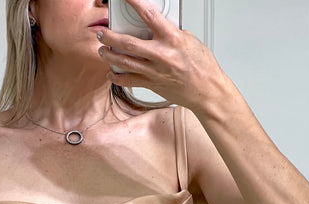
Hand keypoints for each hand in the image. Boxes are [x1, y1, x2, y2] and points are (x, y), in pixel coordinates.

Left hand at [97, 0, 225, 112]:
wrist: (206, 90)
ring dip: (110, 56)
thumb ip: (170, 33)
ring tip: (102, 50)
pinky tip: (111, 73)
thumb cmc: (201, 66)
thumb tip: (156, 27)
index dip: (134, 3)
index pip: (149, 15)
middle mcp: (161, 55)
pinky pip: (129, 81)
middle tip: (103, 33)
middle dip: (111, 37)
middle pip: (128, 43)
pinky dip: (117, 77)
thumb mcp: (188, 39)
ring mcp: (155, 72)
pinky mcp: (152, 85)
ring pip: (125, 63)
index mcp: (172, 38)